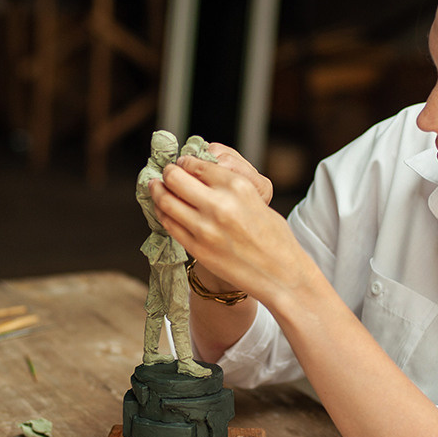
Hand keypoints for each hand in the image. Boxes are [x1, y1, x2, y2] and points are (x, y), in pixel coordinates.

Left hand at [150, 153, 305, 307]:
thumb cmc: (273, 236)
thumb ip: (227, 185)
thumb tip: (196, 172)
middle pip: (175, 178)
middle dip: (167, 173)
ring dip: (158, 190)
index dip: (184, 162)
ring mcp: (205, 228)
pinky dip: (162, 212)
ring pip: (166, 201)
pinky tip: (163, 208)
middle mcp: (219, 205)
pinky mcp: (197, 248)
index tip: (181, 163)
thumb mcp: (255, 199)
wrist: (280, 274)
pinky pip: (169, 223)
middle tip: (165, 173)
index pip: (196, 164)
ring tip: (157, 187)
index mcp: (238, 186)